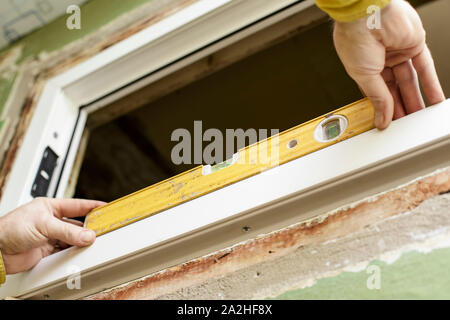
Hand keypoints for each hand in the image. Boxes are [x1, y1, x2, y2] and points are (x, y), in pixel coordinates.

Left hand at [0, 197, 104, 273]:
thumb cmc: (10, 229)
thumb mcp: (44, 225)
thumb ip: (68, 231)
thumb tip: (87, 235)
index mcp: (49, 207)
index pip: (76, 205)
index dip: (91, 206)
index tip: (105, 208)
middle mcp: (50, 221)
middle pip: (76, 224)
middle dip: (88, 227)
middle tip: (100, 230)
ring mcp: (49, 236)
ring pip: (72, 238)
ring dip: (80, 241)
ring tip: (89, 243)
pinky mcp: (47, 251)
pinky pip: (65, 251)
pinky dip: (73, 252)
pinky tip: (78, 252)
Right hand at [333, 0, 444, 128]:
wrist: (367, 14)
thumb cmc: (355, 39)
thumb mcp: (364, 76)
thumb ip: (377, 98)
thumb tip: (382, 118)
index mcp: (364, 66)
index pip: (377, 92)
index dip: (383, 108)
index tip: (388, 123)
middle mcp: (381, 59)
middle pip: (395, 88)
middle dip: (401, 107)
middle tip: (406, 124)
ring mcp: (399, 51)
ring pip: (410, 80)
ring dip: (416, 100)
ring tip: (420, 118)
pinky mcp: (415, 44)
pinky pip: (426, 67)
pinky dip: (431, 84)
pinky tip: (434, 99)